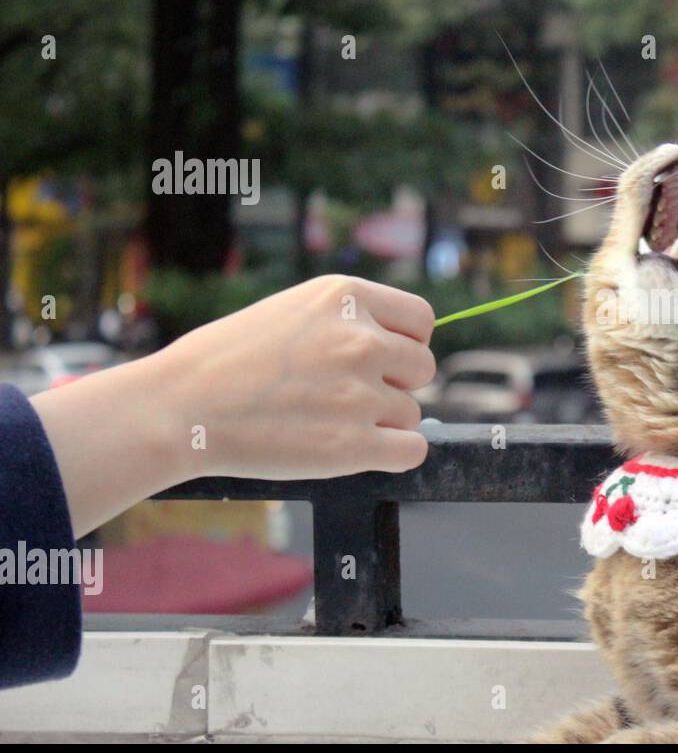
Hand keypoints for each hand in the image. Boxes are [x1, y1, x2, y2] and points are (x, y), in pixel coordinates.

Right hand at [32, 276, 436, 536]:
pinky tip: (357, 449)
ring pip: (411, 412)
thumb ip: (351, 321)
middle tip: (347, 395)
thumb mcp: (295, 310)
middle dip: (394, 383)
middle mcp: (361, 340)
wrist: (179, 408)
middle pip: (422, 367)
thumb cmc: (227, 360)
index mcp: (347, 297)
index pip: (422, 319)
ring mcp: (360, 394)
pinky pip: (412, 450)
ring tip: (328, 420)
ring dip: (382, 421)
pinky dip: (394, 455)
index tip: (383, 358)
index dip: (405, 342)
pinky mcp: (353, 446)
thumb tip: (403, 346)